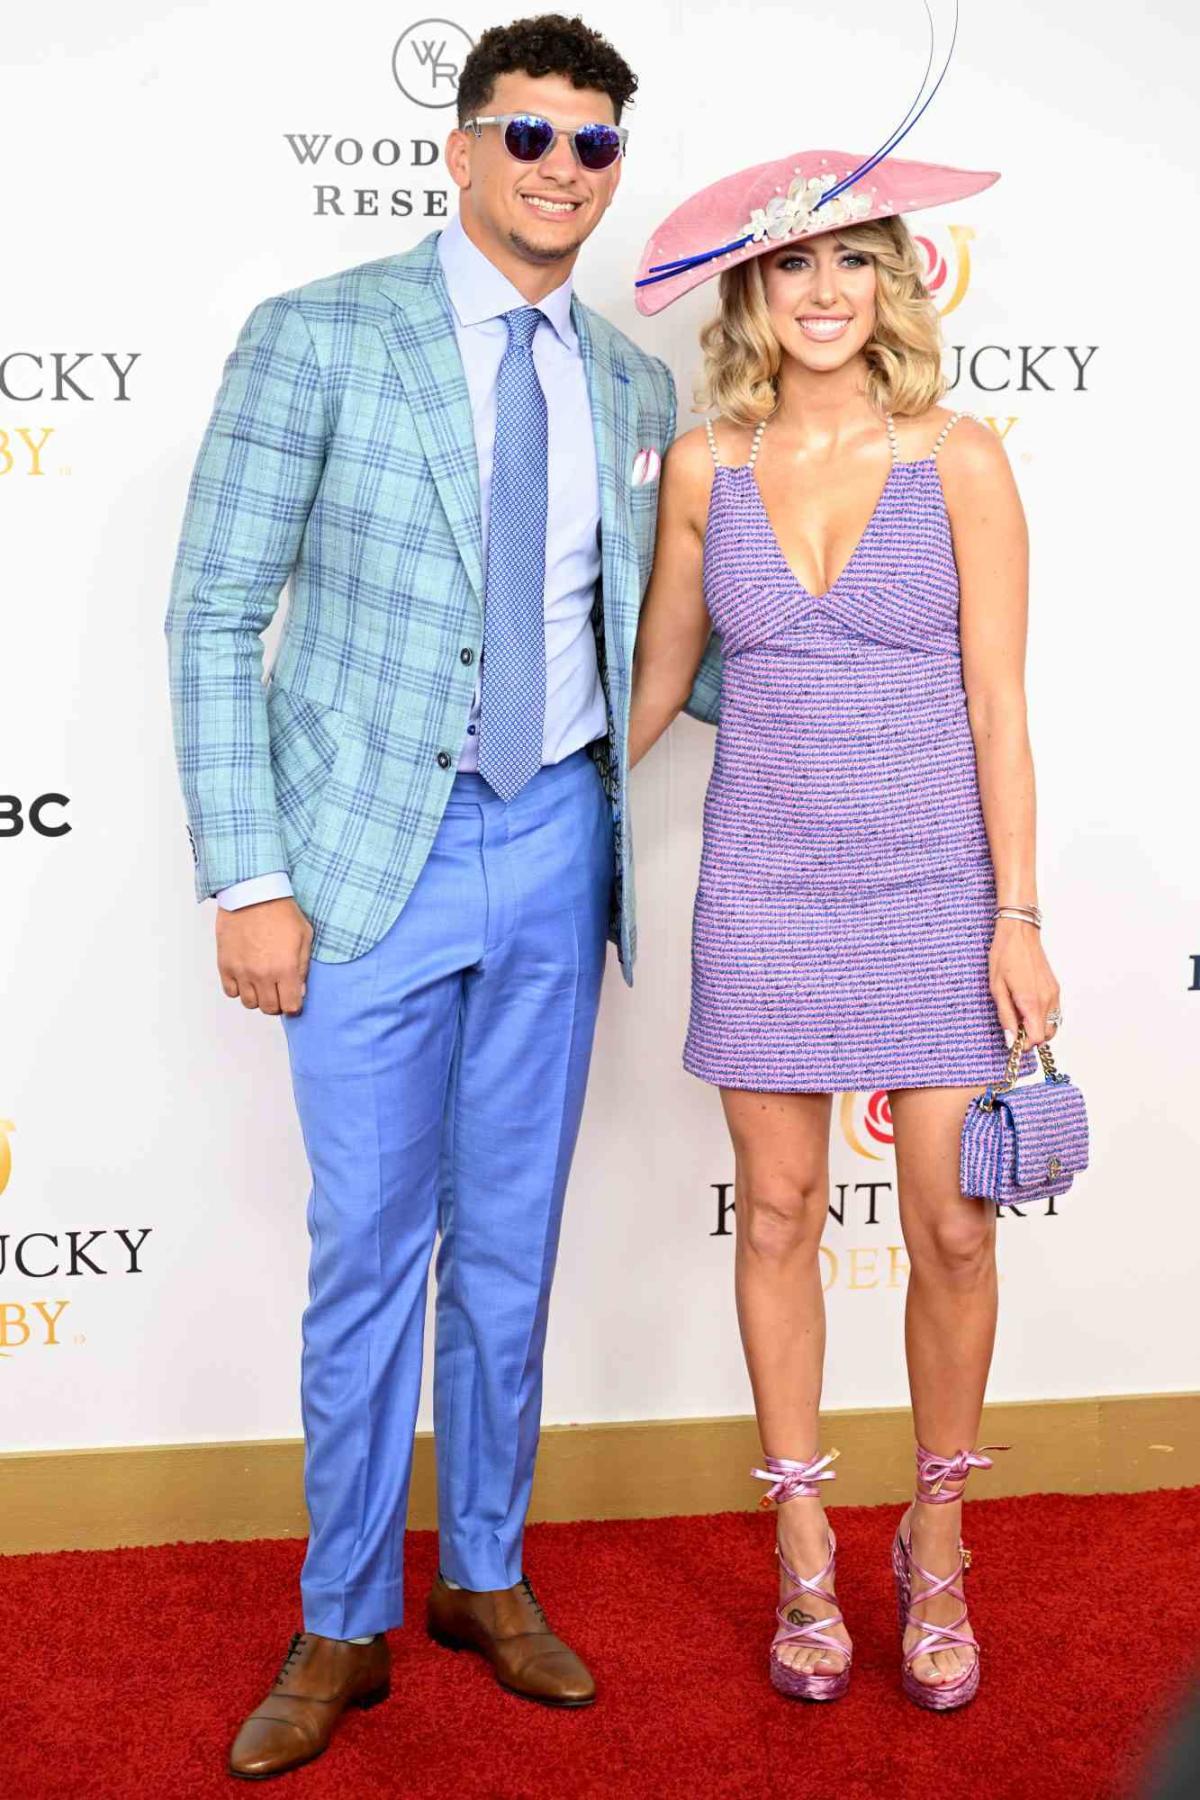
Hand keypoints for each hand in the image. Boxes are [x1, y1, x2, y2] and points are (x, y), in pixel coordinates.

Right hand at [216, 897, 312, 1015]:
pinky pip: (231, 991)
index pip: (291, 1006)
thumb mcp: (304, 936)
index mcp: (285, 968)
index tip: (294, 999)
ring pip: (249, 1003)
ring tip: (262, 983)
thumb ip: (303, 967)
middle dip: (277, 1004)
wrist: (252, 893)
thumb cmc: (280, 910)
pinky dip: (239, 989)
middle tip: (279, 992)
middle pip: (269, 1008)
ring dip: (258, 997)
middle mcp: (262, 974)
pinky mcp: (225, 965)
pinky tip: (246, 977)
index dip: (294, 1005)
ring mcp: (241, 971)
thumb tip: (300, 990)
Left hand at [988, 917, 1060, 1047]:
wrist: (1020, 933)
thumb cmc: (1004, 956)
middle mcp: (1047, 1000)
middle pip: (1047, 1035)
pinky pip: (1054, 1013)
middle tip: (1015, 1027)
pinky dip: (1043, 1017)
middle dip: (1032, 1037)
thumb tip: (1011, 1040)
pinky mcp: (1055, 989)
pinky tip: (1028, 1008)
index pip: (1036, 1038)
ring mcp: (1054, 994)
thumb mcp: (996, 988)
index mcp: (1031, 1002)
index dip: (1024, 1044)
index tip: (1013, 1040)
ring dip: (1038, 1027)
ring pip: (1053, 1025)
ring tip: (1020, 1016)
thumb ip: (1005, 1016)